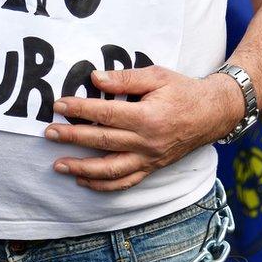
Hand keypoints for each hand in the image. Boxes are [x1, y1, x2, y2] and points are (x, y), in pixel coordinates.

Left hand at [45, 66, 243, 191]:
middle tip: (49, 133)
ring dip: (82, 169)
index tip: (59, 105)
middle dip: (72, 138)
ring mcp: (149, 159)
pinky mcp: (151, 168)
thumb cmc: (183, 91)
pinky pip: (125, 182)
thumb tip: (95, 78)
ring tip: (59, 165)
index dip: (80, 109)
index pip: (105, 114)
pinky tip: (83, 181)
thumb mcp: (157, 76)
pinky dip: (103, 185)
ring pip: (110, 170)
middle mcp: (147, 142)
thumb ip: (125, 78)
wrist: (213, 114)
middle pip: (102, 142)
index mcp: (148, 117)